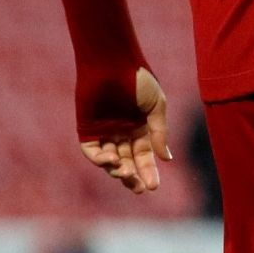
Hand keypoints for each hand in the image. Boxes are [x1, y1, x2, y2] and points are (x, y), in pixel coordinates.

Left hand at [78, 67, 170, 194]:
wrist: (114, 63)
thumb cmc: (139, 81)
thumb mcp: (157, 107)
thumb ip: (159, 133)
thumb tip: (166, 159)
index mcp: (140, 126)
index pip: (144, 154)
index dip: (149, 170)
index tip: (154, 186)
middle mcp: (122, 132)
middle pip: (127, 161)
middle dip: (134, 176)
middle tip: (140, 188)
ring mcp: (104, 132)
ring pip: (110, 160)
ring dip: (118, 170)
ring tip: (126, 173)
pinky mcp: (87, 130)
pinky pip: (93, 151)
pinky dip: (101, 159)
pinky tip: (112, 160)